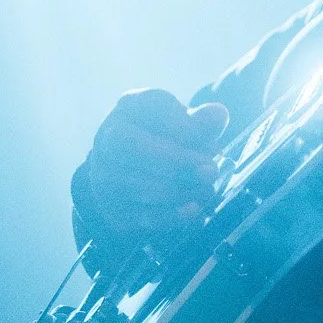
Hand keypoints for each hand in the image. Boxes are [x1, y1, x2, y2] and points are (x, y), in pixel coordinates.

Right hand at [76, 89, 229, 253]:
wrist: (135, 168)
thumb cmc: (167, 139)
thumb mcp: (186, 125)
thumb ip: (202, 122)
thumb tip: (218, 114)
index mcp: (131, 107)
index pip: (152, 111)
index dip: (186, 131)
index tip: (213, 147)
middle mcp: (109, 137)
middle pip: (132, 148)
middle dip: (176, 163)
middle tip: (211, 171)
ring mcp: (104, 174)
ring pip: (136, 185)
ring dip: (179, 190)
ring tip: (207, 189)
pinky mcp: (111, 207)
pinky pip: (139, 215)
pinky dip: (170, 214)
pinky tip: (193, 209)